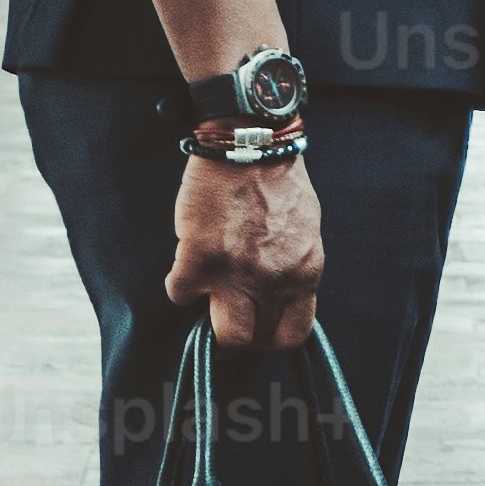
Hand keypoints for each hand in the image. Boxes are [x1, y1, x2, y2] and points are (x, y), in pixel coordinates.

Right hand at [171, 136, 323, 353]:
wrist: (251, 144)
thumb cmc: (279, 183)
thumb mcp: (304, 233)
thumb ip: (291, 269)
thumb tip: (275, 296)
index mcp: (305, 272)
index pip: (293, 334)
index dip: (271, 338)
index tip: (258, 329)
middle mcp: (274, 279)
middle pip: (253, 341)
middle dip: (237, 336)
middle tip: (224, 316)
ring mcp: (236, 272)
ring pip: (220, 331)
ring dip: (208, 315)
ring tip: (206, 292)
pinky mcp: (199, 258)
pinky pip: (179, 293)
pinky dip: (179, 282)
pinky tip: (186, 261)